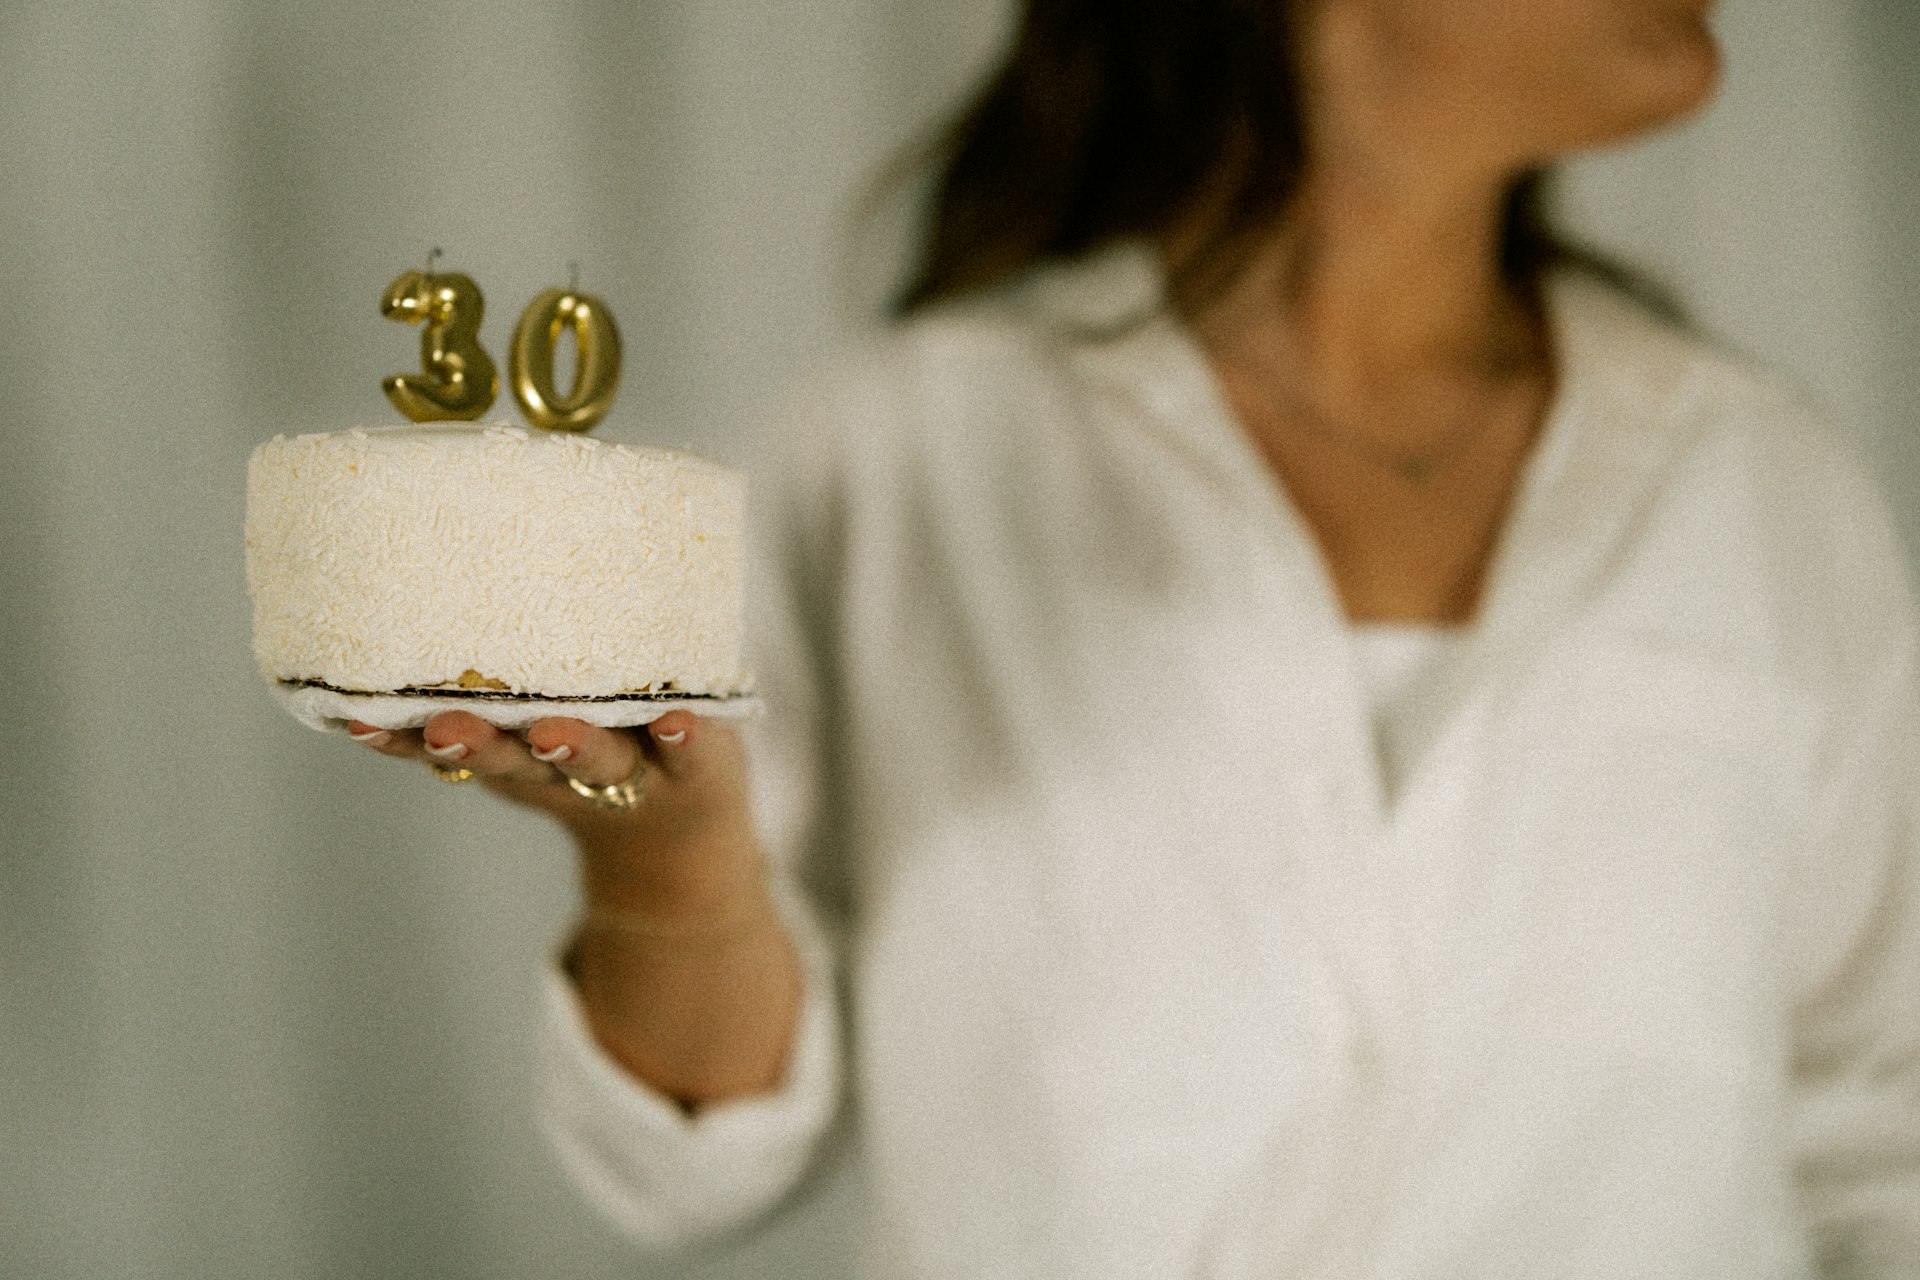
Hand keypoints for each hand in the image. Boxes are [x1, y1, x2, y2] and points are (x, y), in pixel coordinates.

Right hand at [346, 709, 765, 927]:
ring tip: (548, 733)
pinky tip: (677, 721)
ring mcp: (633, 767)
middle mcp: (567, 768)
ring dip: (570, 746)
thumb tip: (393, 619)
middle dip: (479, 744)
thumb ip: (486, 695)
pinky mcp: (696, 760)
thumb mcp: (530, 740)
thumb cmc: (593, 758)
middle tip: (444, 727)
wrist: (683, 834)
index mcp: (518, 756)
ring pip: (597, 760)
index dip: (404, 740)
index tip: (357, 719)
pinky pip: (689, 751)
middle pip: (518, 760)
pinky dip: (682, 737)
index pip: (453, 749)